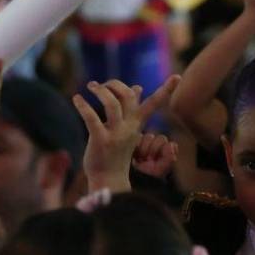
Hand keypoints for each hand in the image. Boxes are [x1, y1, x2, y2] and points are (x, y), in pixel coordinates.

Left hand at [73, 76, 178, 192]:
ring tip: (90, 86)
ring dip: (100, 91)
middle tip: (101, 85)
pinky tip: (76, 98)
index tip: (178, 76)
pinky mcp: (100, 141)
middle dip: (115, 84)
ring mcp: (115, 134)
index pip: (153, 104)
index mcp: (136, 124)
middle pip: (128, 97)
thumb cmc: (115, 152)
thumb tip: (138, 87)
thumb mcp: (128, 130)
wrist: (109, 178)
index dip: (166, 90)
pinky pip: (92, 118)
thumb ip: (132, 109)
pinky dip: (83, 106)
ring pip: (111, 104)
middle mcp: (129, 128)